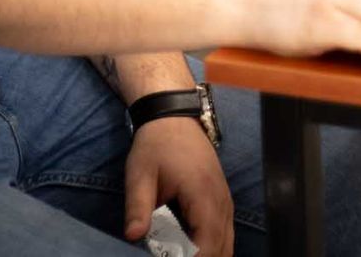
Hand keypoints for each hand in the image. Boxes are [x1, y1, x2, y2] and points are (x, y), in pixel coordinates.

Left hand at [125, 116, 233, 255]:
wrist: (173, 118)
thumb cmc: (156, 146)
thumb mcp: (139, 175)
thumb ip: (138, 207)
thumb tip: (133, 236)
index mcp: (202, 195)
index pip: (208, 243)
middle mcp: (221, 200)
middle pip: (222, 248)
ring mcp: (225, 200)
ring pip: (228, 242)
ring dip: (209, 255)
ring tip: (183, 255)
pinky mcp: (222, 199)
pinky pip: (225, 232)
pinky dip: (213, 246)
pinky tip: (193, 251)